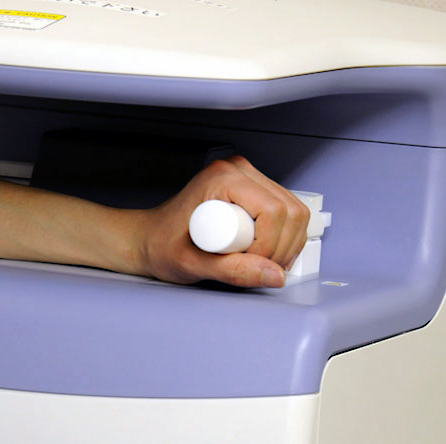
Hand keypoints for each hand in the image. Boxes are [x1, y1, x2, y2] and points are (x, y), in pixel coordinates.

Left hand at [134, 156, 309, 287]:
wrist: (151, 239)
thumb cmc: (163, 244)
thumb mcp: (193, 263)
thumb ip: (233, 272)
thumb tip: (274, 274)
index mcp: (222, 178)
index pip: (274, 211)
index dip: (269, 246)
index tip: (248, 264)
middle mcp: (239, 171)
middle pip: (290, 211)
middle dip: (279, 248)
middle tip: (253, 266)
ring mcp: (248, 178)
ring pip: (295, 213)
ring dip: (284, 246)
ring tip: (254, 260)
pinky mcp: (255, 191)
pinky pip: (289, 215)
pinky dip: (284, 240)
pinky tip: (262, 252)